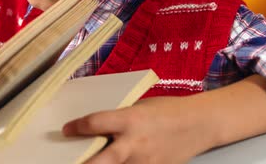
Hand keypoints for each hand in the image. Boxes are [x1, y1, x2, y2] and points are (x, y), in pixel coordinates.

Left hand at [62, 96, 214, 163]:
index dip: (77, 127)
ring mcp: (145, 161)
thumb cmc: (167, 110)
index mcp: (130, 119)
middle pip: (103, 160)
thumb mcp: (140, 108)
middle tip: (69, 162)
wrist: (200, 124)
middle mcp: (135, 143)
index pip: (96, 123)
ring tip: (89, 160)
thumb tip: (97, 128)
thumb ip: (120, 120)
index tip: (66, 130)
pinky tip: (120, 162)